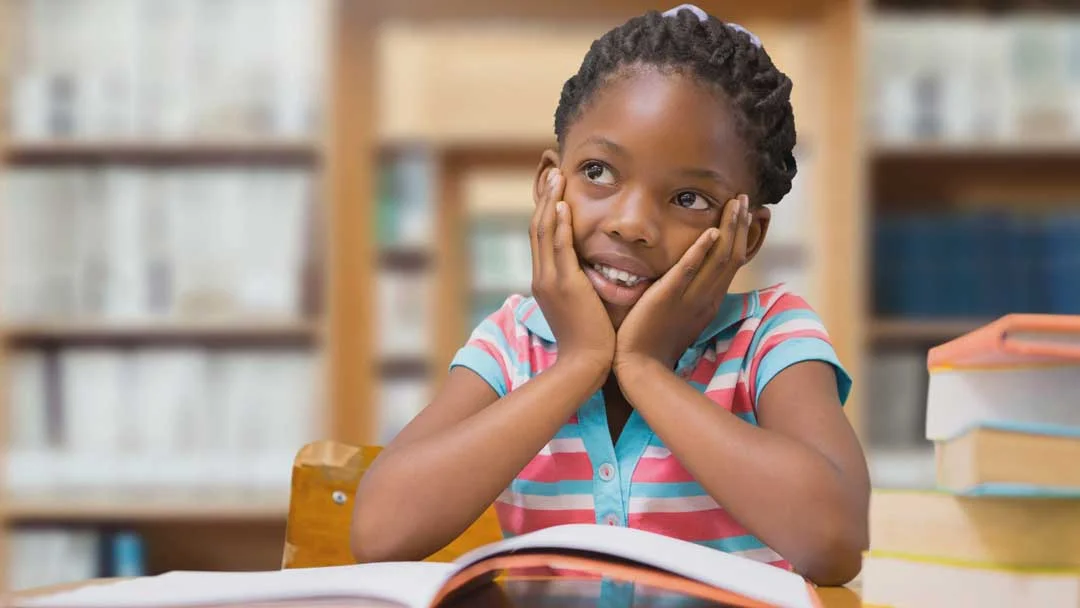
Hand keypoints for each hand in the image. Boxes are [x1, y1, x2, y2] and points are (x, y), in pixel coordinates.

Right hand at [530, 169, 615, 370]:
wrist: (585, 364)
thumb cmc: (590, 340)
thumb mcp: (580, 306)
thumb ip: (580, 285)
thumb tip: (591, 271)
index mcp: (545, 281)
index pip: (541, 237)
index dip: (545, 209)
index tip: (553, 188)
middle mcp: (542, 277)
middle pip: (537, 227)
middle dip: (544, 197)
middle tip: (552, 171)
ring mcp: (550, 280)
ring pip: (544, 232)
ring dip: (550, 201)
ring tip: (556, 176)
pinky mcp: (564, 285)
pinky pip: (559, 248)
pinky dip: (559, 225)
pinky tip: (562, 206)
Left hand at [614, 195, 752, 374]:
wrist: (640, 369)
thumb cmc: (655, 343)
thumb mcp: (682, 316)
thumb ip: (689, 294)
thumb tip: (693, 276)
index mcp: (710, 301)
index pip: (733, 263)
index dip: (743, 237)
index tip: (748, 214)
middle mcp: (706, 298)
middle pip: (731, 256)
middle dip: (740, 225)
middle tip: (745, 198)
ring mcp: (689, 298)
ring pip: (717, 260)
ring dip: (728, 229)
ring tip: (735, 204)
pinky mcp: (667, 299)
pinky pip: (687, 272)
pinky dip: (700, 251)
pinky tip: (710, 232)